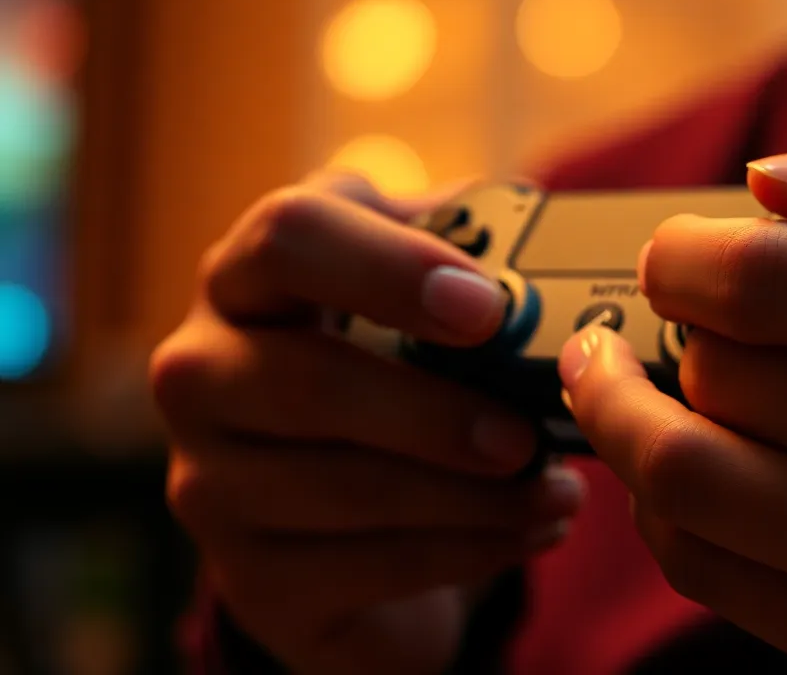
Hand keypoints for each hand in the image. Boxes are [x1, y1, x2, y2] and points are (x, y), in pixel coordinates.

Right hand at [151, 171, 584, 674]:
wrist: (325, 501)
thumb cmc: (382, 361)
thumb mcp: (408, 288)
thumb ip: (463, 251)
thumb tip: (548, 247)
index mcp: (245, 275)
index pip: (289, 237)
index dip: (391, 268)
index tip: (487, 308)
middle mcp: (201, 373)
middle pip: (308, 382)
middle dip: (434, 413)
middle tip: (525, 435)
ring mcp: (209, 483)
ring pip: (344, 490)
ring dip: (473, 497)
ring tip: (557, 490)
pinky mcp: (249, 576)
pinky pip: (366, 567)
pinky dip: (468, 551)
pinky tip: (530, 530)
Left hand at [559, 127, 786, 673]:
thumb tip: (763, 184)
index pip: (762, 277)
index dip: (677, 258)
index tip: (672, 258)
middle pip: (719, 373)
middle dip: (667, 333)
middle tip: (667, 323)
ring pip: (689, 477)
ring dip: (625, 421)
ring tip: (622, 387)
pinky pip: (709, 571)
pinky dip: (662, 510)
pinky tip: (673, 471)